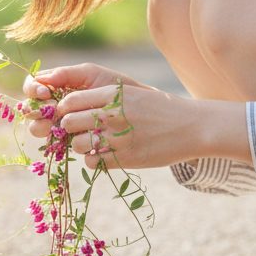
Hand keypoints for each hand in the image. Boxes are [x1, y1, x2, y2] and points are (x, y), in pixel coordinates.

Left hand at [22, 62, 203, 170]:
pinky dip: (94, 159)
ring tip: (94, 142)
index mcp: (113, 94)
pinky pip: (92, 162)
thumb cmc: (158, 108)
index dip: (63, 109)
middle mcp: (113, 114)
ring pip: (78, 144)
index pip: (70, 101)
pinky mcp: (125, 158)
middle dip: (68, 128)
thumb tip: (68, 106)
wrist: (191, 126)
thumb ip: (102, 98)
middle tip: (78, 130)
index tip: (68, 114)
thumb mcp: (131, 93)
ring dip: (81, 145)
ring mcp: (118, 137)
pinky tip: (105, 154)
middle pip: (68, 123)